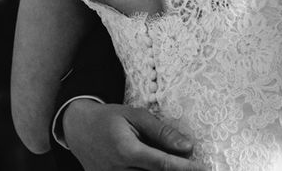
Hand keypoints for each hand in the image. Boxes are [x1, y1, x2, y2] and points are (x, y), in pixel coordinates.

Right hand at [63, 100, 207, 170]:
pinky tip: (158, 168)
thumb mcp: (136, 116)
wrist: (79, 129)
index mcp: (126, 150)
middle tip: (196, 166)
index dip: (185, 168)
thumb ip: (161, 131)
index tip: (202, 168)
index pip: (162, 164)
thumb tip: (187, 146)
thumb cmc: (110, 118)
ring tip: (178, 165)